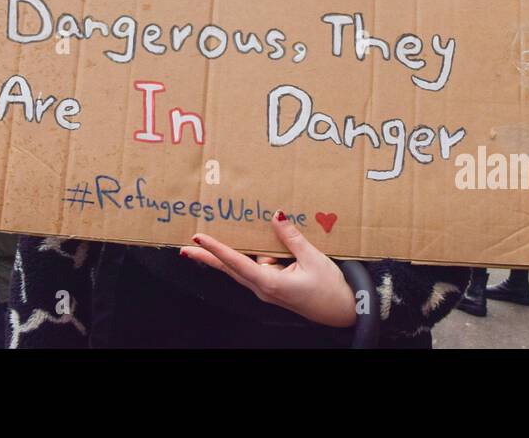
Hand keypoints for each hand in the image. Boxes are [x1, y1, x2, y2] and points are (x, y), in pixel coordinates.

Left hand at [180, 212, 356, 327]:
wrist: (343, 312)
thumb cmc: (330, 288)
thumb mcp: (312, 258)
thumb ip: (292, 237)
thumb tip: (275, 216)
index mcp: (270, 283)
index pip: (236, 263)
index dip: (216, 249)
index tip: (198, 238)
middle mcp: (263, 289)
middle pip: (230, 269)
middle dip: (206, 257)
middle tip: (185, 247)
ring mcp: (267, 290)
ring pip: (241, 269)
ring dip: (224, 258)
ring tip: (205, 243)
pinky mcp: (274, 288)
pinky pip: (256, 269)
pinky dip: (246, 259)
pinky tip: (246, 249)